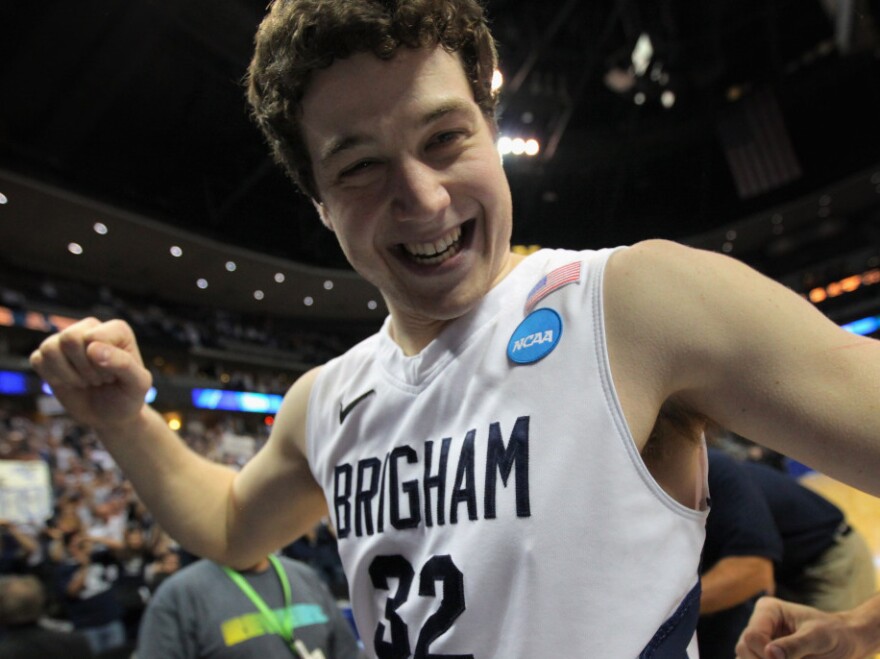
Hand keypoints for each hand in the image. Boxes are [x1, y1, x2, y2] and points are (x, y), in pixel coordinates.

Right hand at [30, 318, 151, 428]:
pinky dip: (52, 378)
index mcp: (117, 330)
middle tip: (99, 379)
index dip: (100, 363)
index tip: (114, 376)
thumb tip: (92, 348)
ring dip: (68, 374)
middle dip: (84, 368)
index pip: (93, 337)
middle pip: (69, 338)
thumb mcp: (138, 385)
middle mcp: (90, 328)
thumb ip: (124, 364)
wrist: (111, 415)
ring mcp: (67, 341)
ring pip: (50, 348)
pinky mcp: (48, 356)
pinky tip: (69, 383)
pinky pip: (37, 359)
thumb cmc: (127, 396)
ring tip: (85, 381)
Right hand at [736, 597, 864, 658]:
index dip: (765, 655)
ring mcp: (759, 640)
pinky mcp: (763, 654)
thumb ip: (795, 645)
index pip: (752, 636)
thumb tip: (770, 654)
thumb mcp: (818, 638)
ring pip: (744, 658)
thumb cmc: (834, 634)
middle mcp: (759, 623)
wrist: (846, 642)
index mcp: (768, 610)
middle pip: (744, 648)